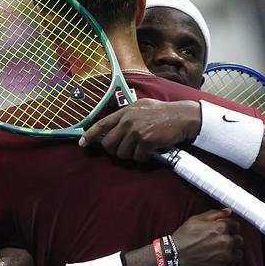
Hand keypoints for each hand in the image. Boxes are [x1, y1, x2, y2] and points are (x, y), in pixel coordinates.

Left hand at [79, 99, 200, 160]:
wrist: (182, 116)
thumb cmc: (163, 112)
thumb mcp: (141, 107)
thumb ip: (127, 115)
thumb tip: (113, 128)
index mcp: (125, 111)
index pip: (101, 124)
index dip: (89, 135)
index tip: (82, 143)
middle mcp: (127, 120)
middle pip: (109, 144)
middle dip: (115, 151)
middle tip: (126, 150)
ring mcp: (136, 131)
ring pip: (122, 153)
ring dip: (131, 155)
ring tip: (141, 149)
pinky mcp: (145, 141)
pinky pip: (137, 158)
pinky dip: (143, 158)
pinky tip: (151, 151)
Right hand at [172, 209, 242, 265]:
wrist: (174, 258)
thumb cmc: (183, 238)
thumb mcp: (195, 220)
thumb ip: (214, 214)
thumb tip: (228, 211)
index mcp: (221, 228)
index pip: (236, 225)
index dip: (229, 227)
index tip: (223, 231)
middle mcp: (227, 242)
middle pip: (239, 240)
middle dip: (231, 240)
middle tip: (219, 243)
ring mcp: (227, 258)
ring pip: (238, 254)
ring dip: (232, 253)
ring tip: (219, 254)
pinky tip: (220, 263)